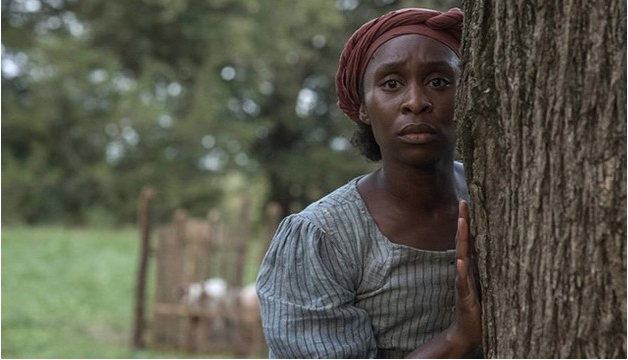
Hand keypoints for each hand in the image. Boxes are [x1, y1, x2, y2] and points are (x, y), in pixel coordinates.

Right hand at [448, 200, 481, 351]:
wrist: (468, 331)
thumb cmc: (481, 309)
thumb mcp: (490, 285)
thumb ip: (492, 269)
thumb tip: (508, 253)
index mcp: (473, 266)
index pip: (471, 239)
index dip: (469, 222)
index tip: (468, 203)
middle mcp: (465, 270)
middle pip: (463, 241)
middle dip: (463, 221)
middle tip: (463, 203)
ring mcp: (463, 281)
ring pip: (461, 255)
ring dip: (461, 239)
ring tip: (461, 223)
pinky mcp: (464, 295)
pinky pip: (462, 281)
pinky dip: (460, 270)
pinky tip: (460, 260)